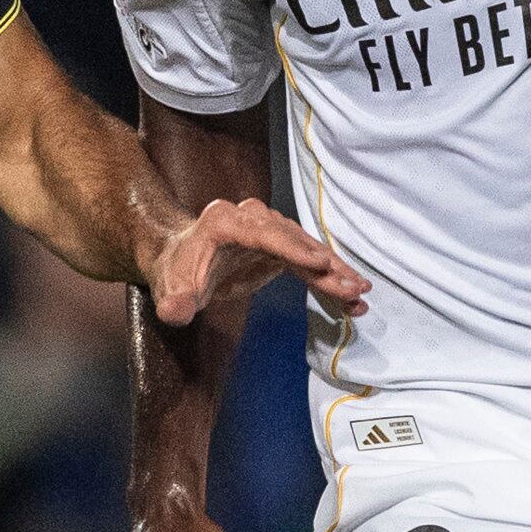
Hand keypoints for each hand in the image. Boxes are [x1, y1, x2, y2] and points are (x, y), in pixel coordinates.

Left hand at [144, 198, 366, 329]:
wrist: (180, 258)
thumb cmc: (176, 271)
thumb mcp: (170, 292)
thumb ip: (174, 303)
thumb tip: (175, 312)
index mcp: (225, 221)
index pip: (264, 234)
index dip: (293, 249)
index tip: (320, 262)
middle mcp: (252, 218)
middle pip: (295, 241)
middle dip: (327, 266)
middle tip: (353, 288)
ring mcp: (271, 230)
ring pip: (310, 250)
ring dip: (337, 273)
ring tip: (360, 295)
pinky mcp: (282, 246)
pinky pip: (311, 262)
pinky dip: (330, 278)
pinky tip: (350, 297)